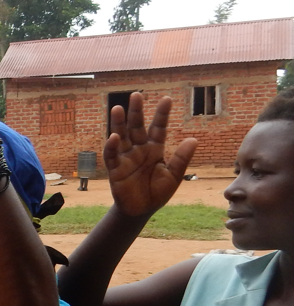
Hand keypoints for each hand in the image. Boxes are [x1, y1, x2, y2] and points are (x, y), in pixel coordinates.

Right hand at [104, 94, 197, 216]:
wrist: (142, 210)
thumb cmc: (158, 192)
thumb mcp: (174, 175)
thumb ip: (181, 158)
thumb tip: (193, 139)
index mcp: (154, 149)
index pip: (158, 128)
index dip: (162, 114)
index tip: (167, 99)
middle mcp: (139, 150)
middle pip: (137, 127)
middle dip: (136, 112)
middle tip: (136, 95)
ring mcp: (126, 158)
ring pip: (122, 137)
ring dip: (119, 123)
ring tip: (118, 108)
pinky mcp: (115, 169)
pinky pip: (112, 155)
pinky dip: (112, 146)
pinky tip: (115, 137)